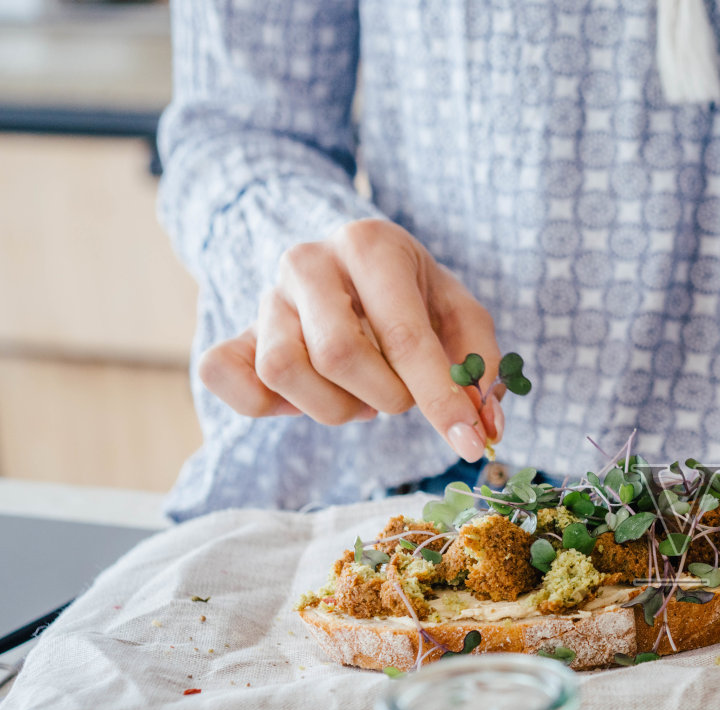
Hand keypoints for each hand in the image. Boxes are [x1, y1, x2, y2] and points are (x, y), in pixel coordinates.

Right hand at [197, 218, 503, 459]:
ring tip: (358, 391)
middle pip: (337, 356)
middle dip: (384, 396)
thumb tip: (485, 428)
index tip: (469, 443)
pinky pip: (223, 375)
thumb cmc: (413, 297)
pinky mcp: (234, 330)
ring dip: (334, 406)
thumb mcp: (459, 314)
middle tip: (399, 394)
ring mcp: (264, 295)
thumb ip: (479, 366)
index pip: (403, 335)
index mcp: (370, 245)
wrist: (351, 268)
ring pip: (283, 371)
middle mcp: (307, 261)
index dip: (439, 398)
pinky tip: (308, 396)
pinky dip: (264, 404)